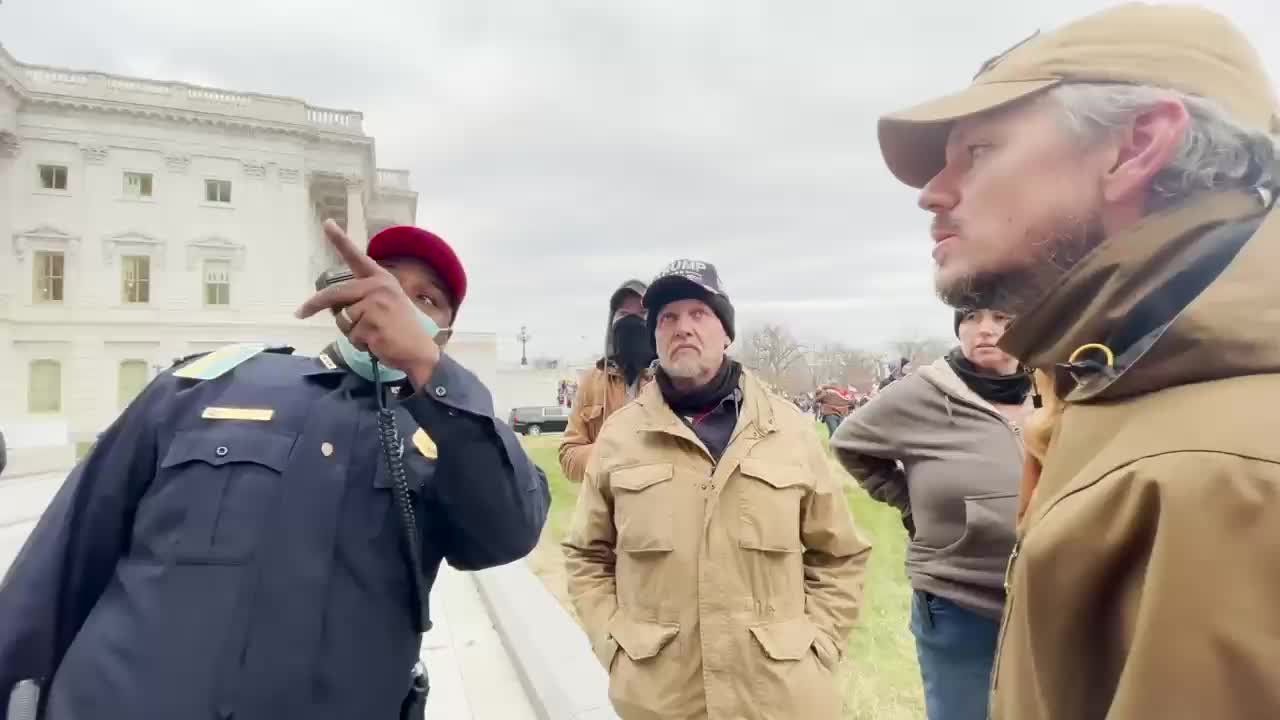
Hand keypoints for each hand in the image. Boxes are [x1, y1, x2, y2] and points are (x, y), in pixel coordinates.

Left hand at [296, 220, 440, 387]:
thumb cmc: (399, 331)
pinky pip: (351, 335)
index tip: (327, 223)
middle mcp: (378, 286)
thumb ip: (362, 299)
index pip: (357, 257)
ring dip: (352, 332)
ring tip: (374, 334)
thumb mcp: (385, 305)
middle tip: (299, 314)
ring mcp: (375, 304)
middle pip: (335, 294)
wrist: (418, 352)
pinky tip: (377, 343)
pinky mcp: (371, 323)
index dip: (340, 240)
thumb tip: (332, 305)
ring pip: (342, 319)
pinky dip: (359, 343)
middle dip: (313, 305)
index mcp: (381, 279)